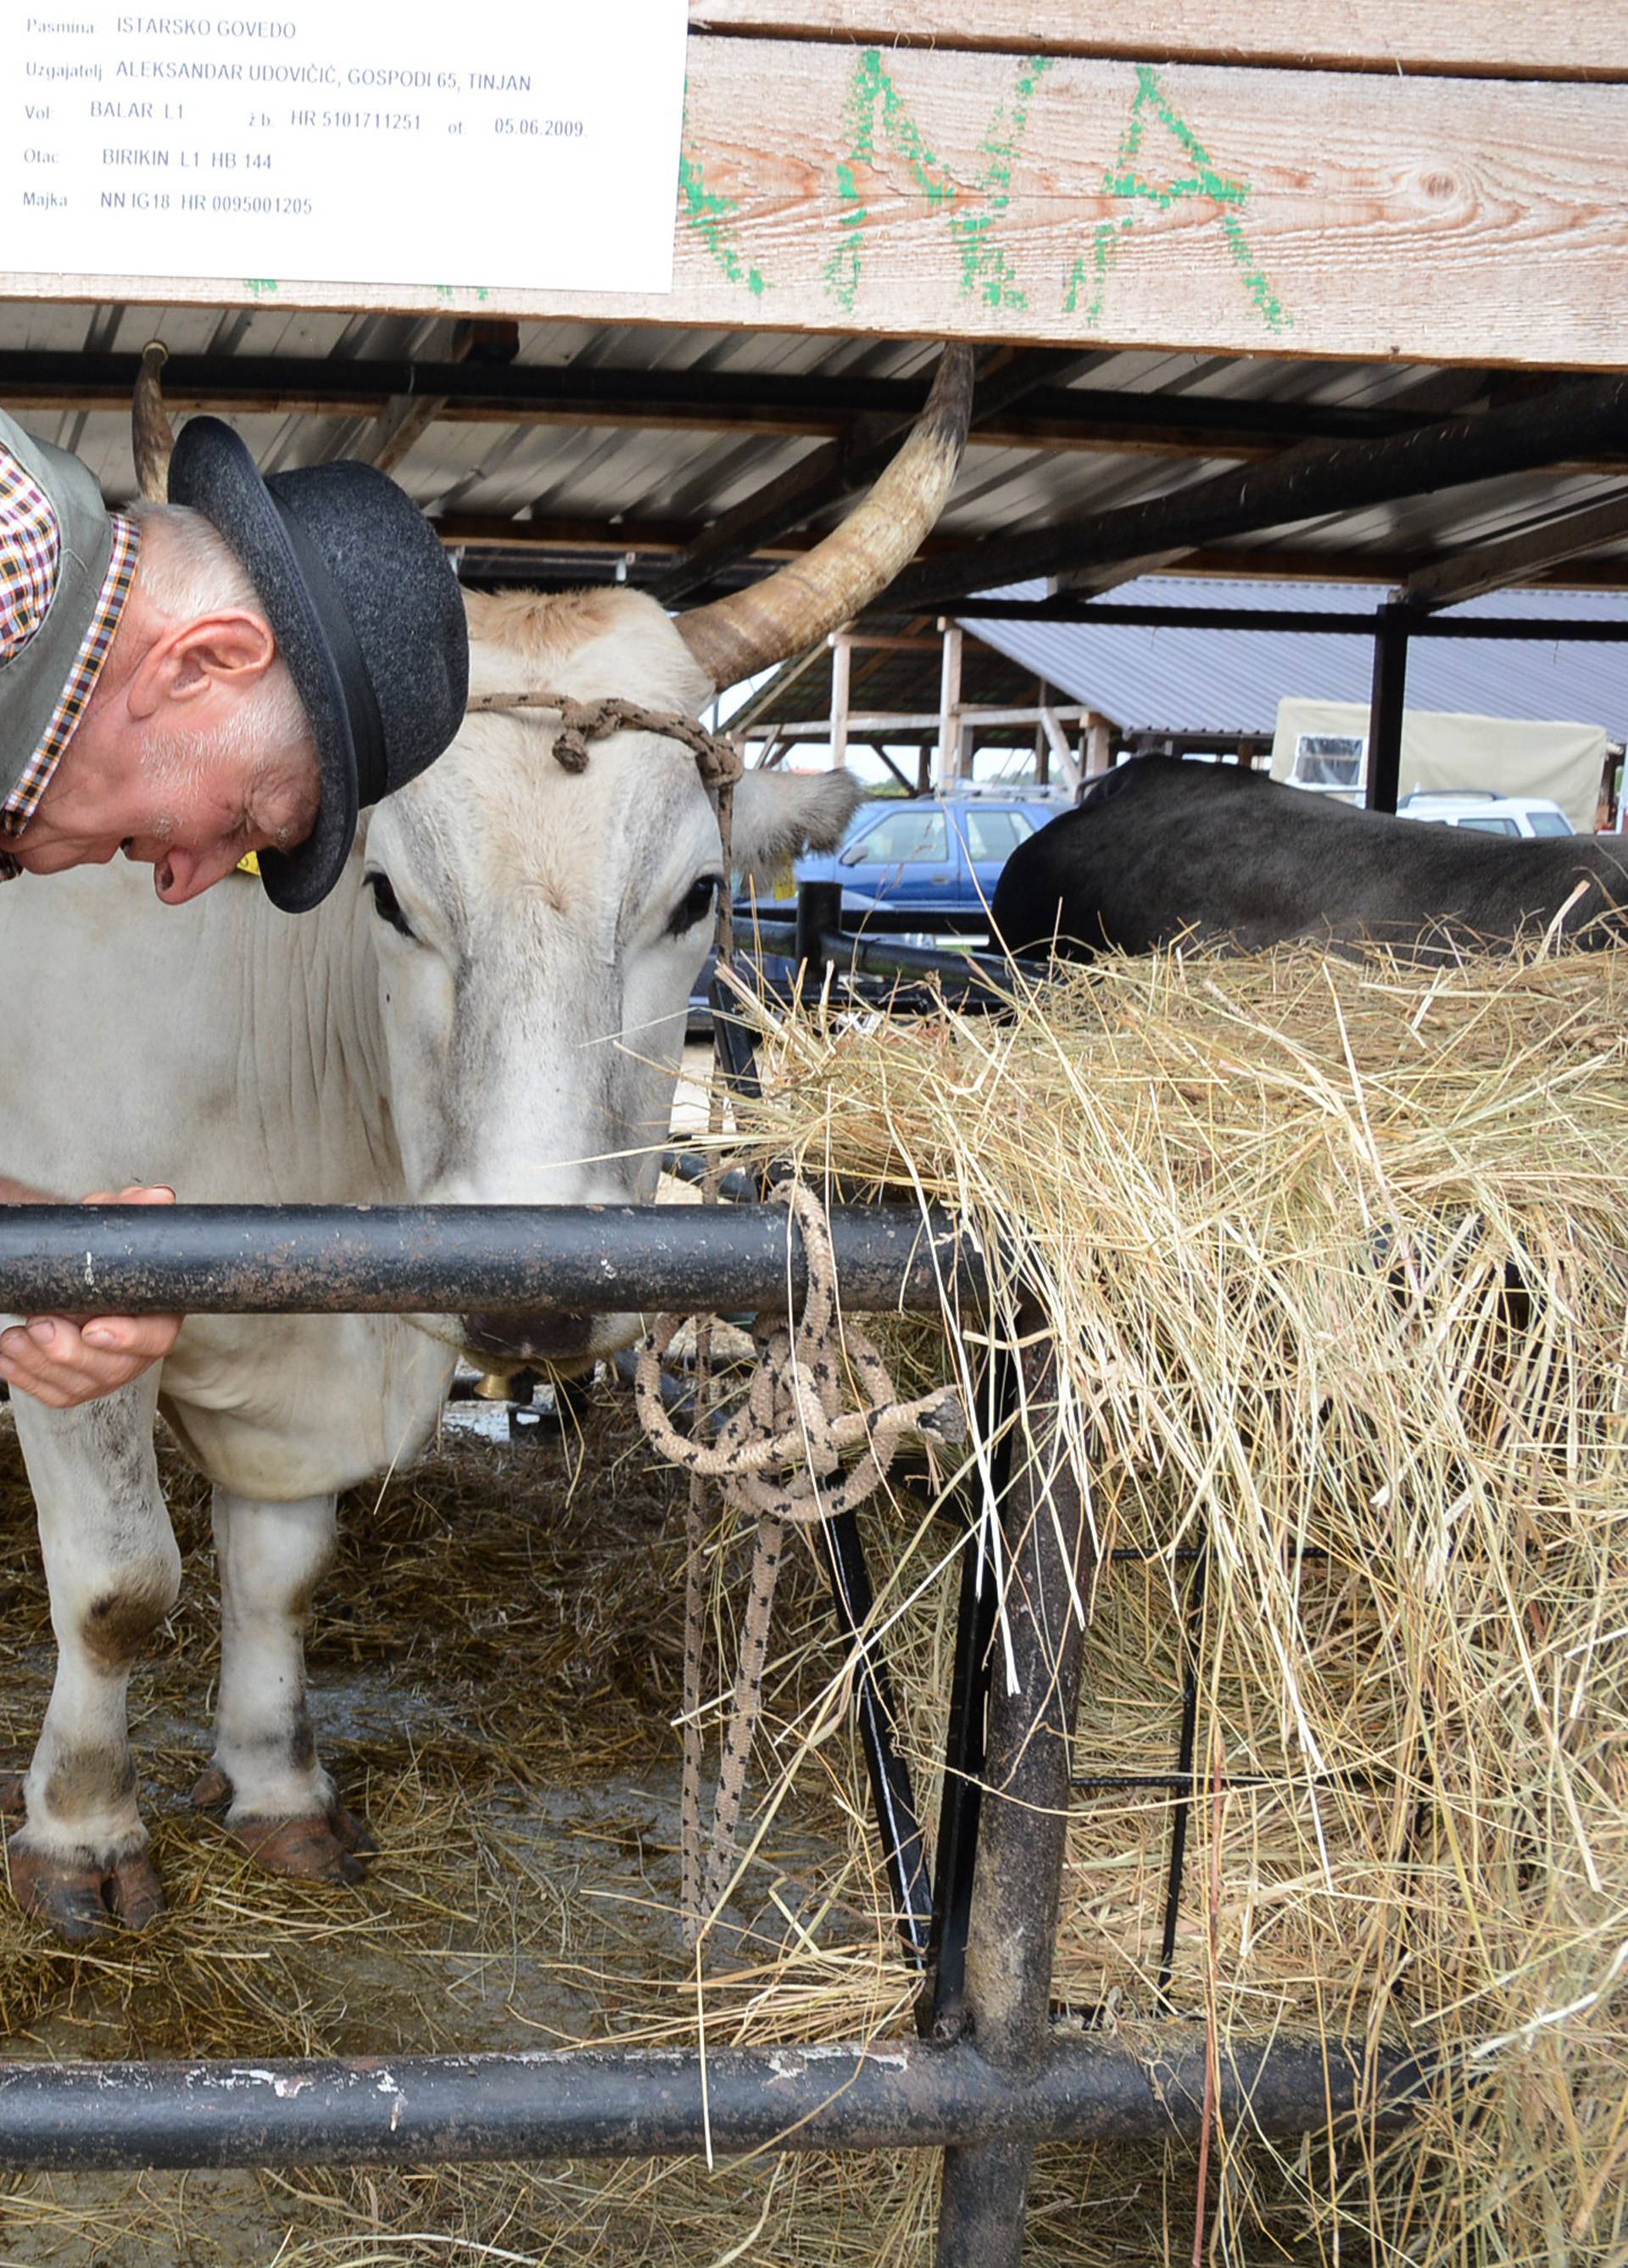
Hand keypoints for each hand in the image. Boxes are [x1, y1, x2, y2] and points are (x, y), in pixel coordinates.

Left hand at [0, 1187, 183, 1410]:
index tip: (94, 1328)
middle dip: (71, 1353)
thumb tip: (157, 1197)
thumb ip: (129, 1211)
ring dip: (41, 1365)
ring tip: (13, 1336)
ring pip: (79, 1385)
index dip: (129, 1338)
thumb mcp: (106, 1224)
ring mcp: (105, 1372)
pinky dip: (24, 1376)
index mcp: (158, 1313)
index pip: (156, 1337)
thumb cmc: (90, 1249)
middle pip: (114, 1369)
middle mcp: (137, 1351)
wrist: (63, 1269)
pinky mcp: (75, 1385)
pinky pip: (53, 1393)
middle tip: (40, 1323)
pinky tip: (7, 1353)